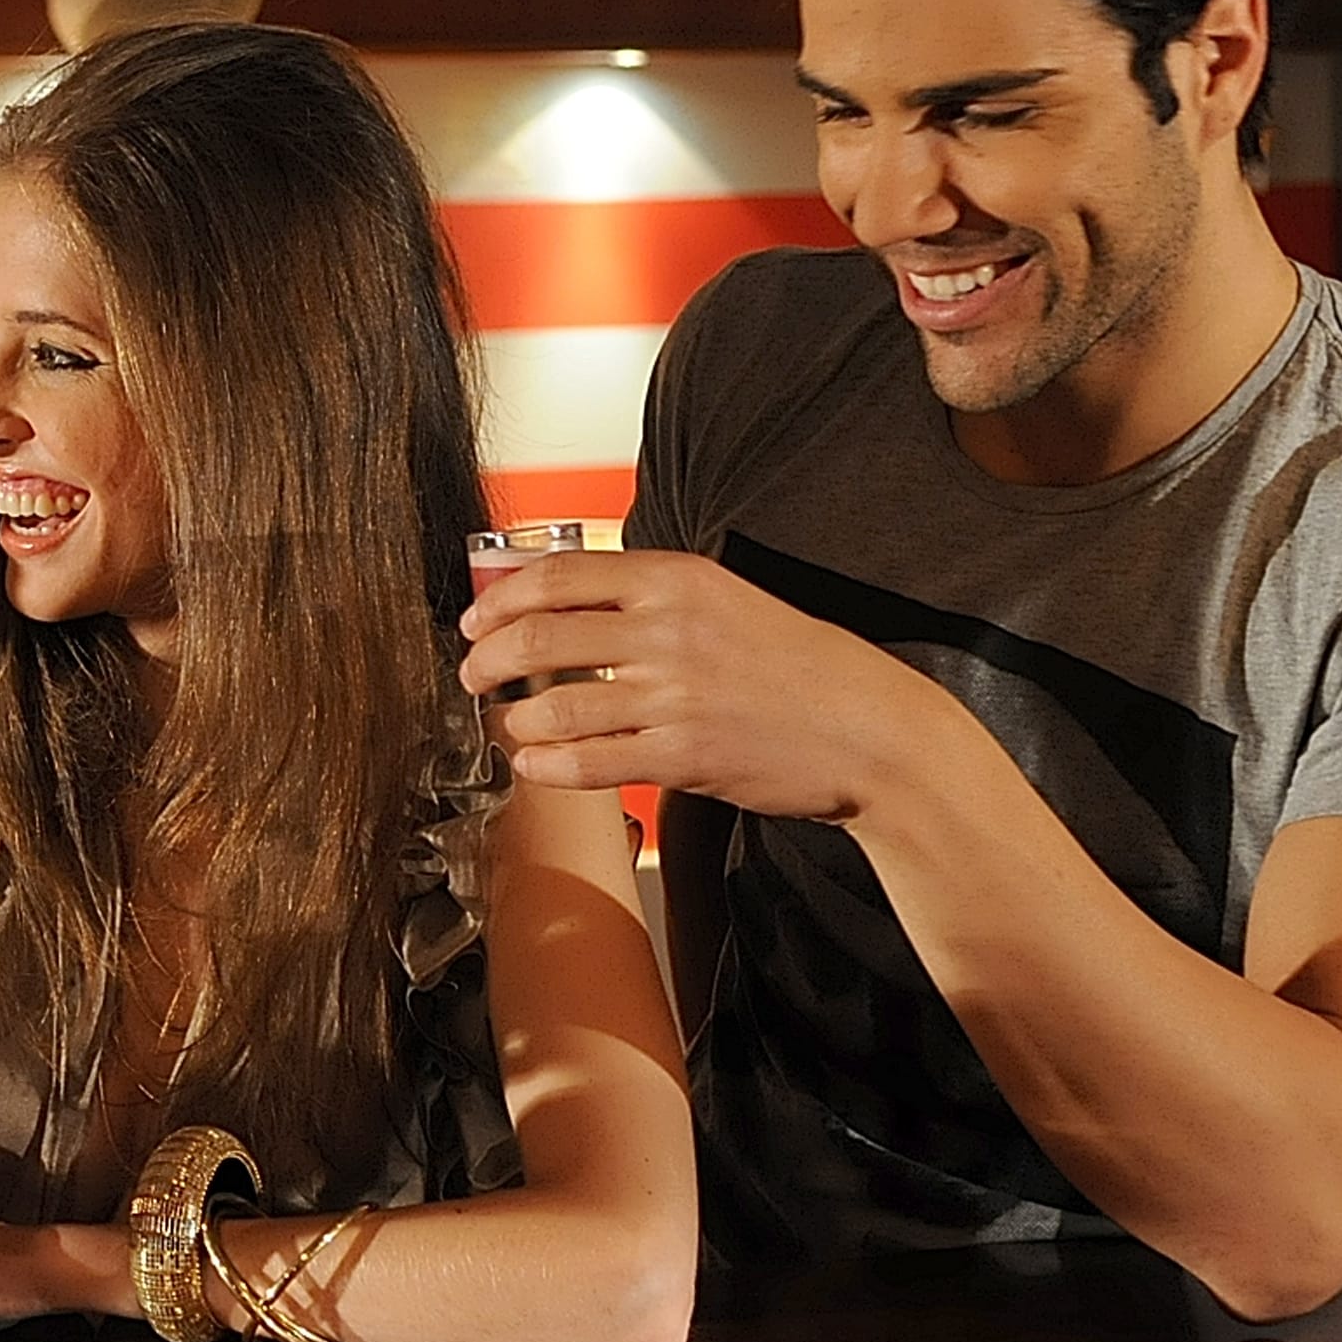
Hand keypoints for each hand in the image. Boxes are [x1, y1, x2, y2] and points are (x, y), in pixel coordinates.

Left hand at [457, 548, 952, 822]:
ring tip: (509, 726)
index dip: (500, 599)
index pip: (559, 576)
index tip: (475, 620)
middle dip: (487, 660)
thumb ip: (652, 596)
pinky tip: (535, 764)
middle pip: (540, 637)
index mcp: (677, 579)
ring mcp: (675, 696)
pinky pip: (590, 762)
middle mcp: (670, 630)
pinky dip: (547, 766)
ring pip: (555, 706)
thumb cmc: (799, 665)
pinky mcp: (683, 757)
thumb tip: (567, 603)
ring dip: (515, 720)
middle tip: (472, 675)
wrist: (869, 730)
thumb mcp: (726, 600)